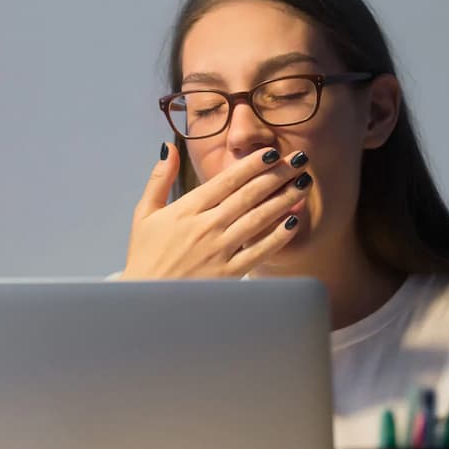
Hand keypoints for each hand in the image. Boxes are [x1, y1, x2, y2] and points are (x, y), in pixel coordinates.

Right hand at [122, 143, 312, 278]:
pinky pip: (259, 251)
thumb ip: (159, 179)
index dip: (253, 164)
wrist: (144, 300)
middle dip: (277, 174)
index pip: (227, 180)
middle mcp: (206, 226)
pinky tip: (294, 221)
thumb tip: (168, 147)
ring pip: (258, 218)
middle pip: (249, 194)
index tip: (273, 152)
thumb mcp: (145, 213)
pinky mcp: (228, 274)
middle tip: (300, 159)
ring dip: (284, 199)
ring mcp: (219, 250)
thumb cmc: (145, 255)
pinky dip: (278, 236)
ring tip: (303, 184)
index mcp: (187, 209)